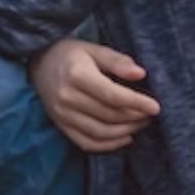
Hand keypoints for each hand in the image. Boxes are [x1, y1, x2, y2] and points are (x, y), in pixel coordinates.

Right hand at [29, 39, 160, 151]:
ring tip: (141, 123)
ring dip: (126, 131)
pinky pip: (87, 143)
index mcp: (76, 75)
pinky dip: (108, 145)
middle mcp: (66, 97)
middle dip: (135, 117)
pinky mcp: (60, 125)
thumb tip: (140, 74)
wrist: (38, 64)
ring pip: (101, 132)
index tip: (156, 107)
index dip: (136, 103)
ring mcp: (61, 114)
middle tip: (151, 113)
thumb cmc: (70, 54)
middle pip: (109, 115)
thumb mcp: (93, 49)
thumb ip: (117, 61)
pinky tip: (125, 137)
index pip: (112, 95)